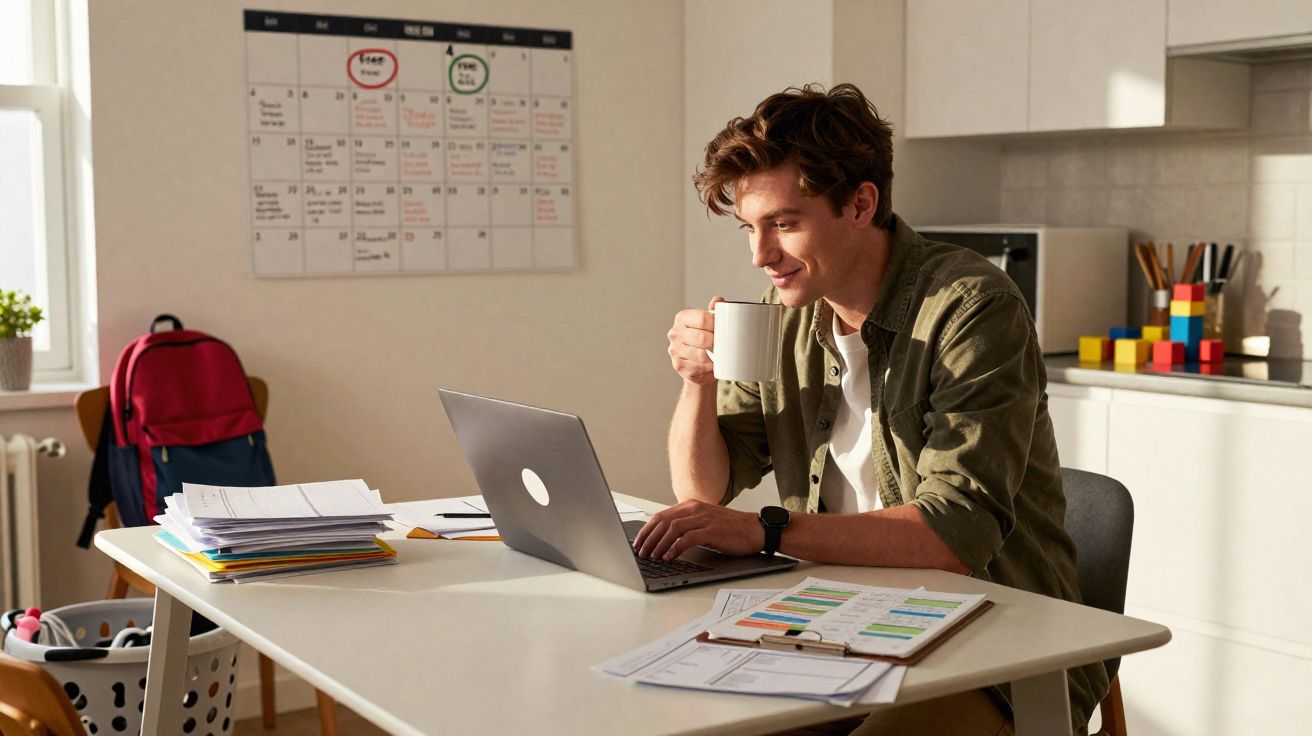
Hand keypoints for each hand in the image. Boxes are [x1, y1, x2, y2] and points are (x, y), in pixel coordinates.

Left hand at [633, 499, 764, 559]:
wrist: (755, 529)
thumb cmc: (731, 528)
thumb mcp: (704, 521)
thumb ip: (687, 525)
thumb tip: (664, 538)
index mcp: (691, 505)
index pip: (661, 515)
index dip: (646, 530)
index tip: (639, 542)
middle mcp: (695, 508)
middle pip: (662, 521)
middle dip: (648, 538)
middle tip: (641, 552)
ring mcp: (704, 519)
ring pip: (672, 528)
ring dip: (659, 544)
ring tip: (653, 556)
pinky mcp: (712, 531)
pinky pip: (687, 538)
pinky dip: (675, 548)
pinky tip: (670, 556)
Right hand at [666, 297, 723, 385]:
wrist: (700, 367)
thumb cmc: (706, 343)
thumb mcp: (710, 325)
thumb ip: (713, 312)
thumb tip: (719, 300)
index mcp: (682, 317)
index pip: (702, 318)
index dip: (717, 325)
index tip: (725, 330)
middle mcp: (675, 332)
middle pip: (701, 337)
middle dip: (716, 343)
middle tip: (724, 346)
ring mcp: (674, 349)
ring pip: (700, 354)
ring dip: (712, 357)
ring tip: (717, 356)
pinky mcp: (678, 365)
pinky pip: (697, 367)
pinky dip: (707, 368)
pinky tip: (710, 365)